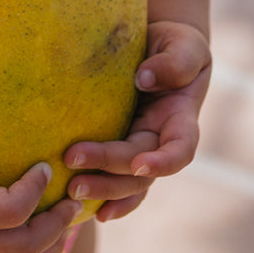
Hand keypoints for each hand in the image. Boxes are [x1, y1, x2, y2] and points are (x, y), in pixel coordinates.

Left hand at [63, 20, 210, 221]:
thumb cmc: (173, 43)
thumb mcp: (184, 44)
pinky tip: (83, 209)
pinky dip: (101, 196)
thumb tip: (144, 79)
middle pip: (139, 167)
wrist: (153, 45)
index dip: (164, 162)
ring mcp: (139, 147)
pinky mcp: (118, 146)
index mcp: (180, 118)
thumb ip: (174, 61)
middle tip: (72, 159)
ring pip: (125, 181)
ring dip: (100, 188)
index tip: (140, 164)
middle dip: (109, 168)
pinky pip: (112, 179)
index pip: (180, 149)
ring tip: (70, 187)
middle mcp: (160, 139)